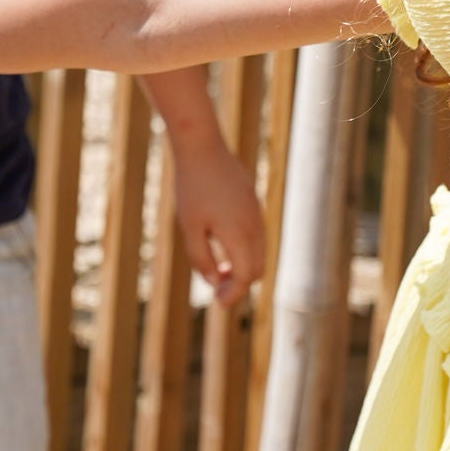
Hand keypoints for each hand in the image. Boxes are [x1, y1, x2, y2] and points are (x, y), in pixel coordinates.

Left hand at [170, 141, 266, 306]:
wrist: (202, 148)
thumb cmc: (191, 189)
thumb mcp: (190, 228)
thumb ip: (201, 258)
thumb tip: (215, 280)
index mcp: (239, 234)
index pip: (245, 277)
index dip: (233, 294)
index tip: (218, 303)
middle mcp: (254, 226)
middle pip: (257, 269)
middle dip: (240, 283)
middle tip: (217, 290)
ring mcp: (256, 213)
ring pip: (260, 252)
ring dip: (243, 266)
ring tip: (219, 270)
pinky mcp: (253, 203)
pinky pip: (257, 236)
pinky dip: (246, 250)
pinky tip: (223, 247)